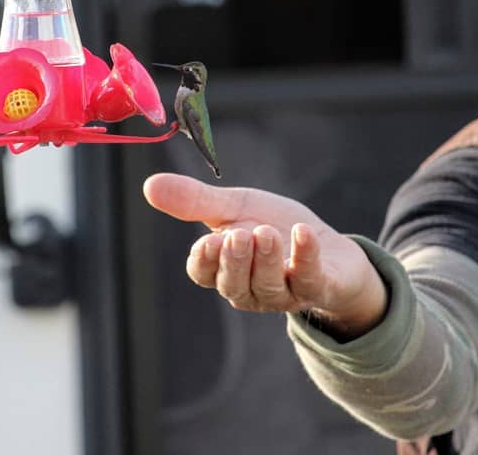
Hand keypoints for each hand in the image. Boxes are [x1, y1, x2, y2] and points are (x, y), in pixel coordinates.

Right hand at [143, 173, 387, 337]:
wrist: (328, 246)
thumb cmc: (273, 227)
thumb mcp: (234, 208)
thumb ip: (195, 201)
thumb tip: (149, 186)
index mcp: (225, 269)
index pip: (204, 274)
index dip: (204, 261)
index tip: (208, 241)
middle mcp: (251, 288)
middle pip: (233, 285)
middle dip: (235, 261)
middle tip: (239, 235)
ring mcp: (285, 293)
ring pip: (268, 286)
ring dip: (267, 259)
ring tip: (267, 233)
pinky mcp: (320, 289)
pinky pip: (311, 280)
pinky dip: (306, 256)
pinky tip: (304, 233)